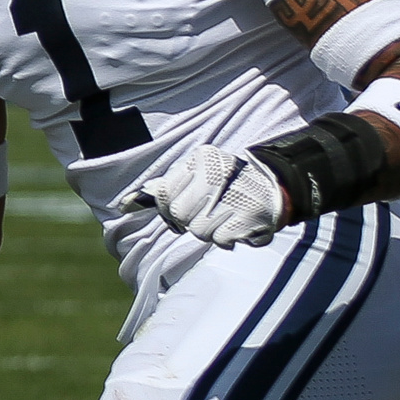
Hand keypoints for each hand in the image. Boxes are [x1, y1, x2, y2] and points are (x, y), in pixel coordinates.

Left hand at [128, 144, 287, 247]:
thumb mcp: (195, 176)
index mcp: (201, 160)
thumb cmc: (227, 185)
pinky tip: (236, 226)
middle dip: (187, 221)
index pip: (163, 194)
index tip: (181, 210)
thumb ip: (162, 188)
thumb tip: (123, 204)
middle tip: (205, 214)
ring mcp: (233, 196)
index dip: (168, 209)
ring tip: (224, 217)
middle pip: (178, 214)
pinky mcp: (248, 218)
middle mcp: (216, 174)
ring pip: (197, 229)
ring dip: (208, 231)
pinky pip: (219, 240)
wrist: (276, 191)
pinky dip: (225, 239)